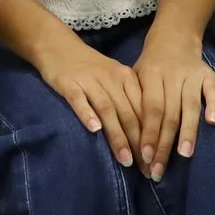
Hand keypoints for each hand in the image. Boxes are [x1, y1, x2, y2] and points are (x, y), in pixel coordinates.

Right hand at [33, 31, 145, 169]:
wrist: (58, 45)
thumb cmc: (90, 67)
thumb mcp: (114, 79)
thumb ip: (128, 102)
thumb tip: (145, 135)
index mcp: (127, 78)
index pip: (144, 110)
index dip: (151, 137)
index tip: (156, 161)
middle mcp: (111, 79)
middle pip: (129, 114)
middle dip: (139, 143)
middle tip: (145, 169)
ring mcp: (90, 80)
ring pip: (108, 110)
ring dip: (118, 136)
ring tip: (125, 159)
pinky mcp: (69, 83)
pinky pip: (79, 100)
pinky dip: (87, 114)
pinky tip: (94, 130)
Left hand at [132, 26, 214, 180]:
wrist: (173, 37)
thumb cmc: (150, 66)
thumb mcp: (135, 77)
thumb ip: (134, 103)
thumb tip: (126, 141)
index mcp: (150, 75)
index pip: (150, 110)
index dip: (148, 134)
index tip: (145, 158)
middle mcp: (171, 74)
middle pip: (169, 114)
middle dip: (164, 144)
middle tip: (159, 170)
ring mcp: (191, 74)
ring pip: (190, 106)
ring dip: (188, 132)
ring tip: (184, 155)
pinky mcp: (208, 74)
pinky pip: (212, 90)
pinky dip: (213, 105)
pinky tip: (212, 123)